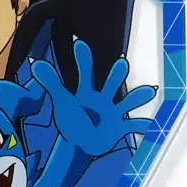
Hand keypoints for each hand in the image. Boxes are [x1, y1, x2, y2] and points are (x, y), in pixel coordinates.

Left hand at [31, 40, 155, 156]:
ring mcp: (113, 113)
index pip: (84, 73)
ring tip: (148, 91)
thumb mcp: (62, 101)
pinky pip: (133, 125)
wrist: (81, 143)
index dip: (82, 59)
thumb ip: (51, 83)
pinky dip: (141, 125)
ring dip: (137, 97)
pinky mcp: (119, 128)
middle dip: (116, 75)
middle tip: (121, 62)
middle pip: (110, 83)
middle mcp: (102, 99)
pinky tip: (149, 124)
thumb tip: (36, 63)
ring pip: (127, 102)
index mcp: (87, 92)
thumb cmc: (73, 118)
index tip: (79, 43)